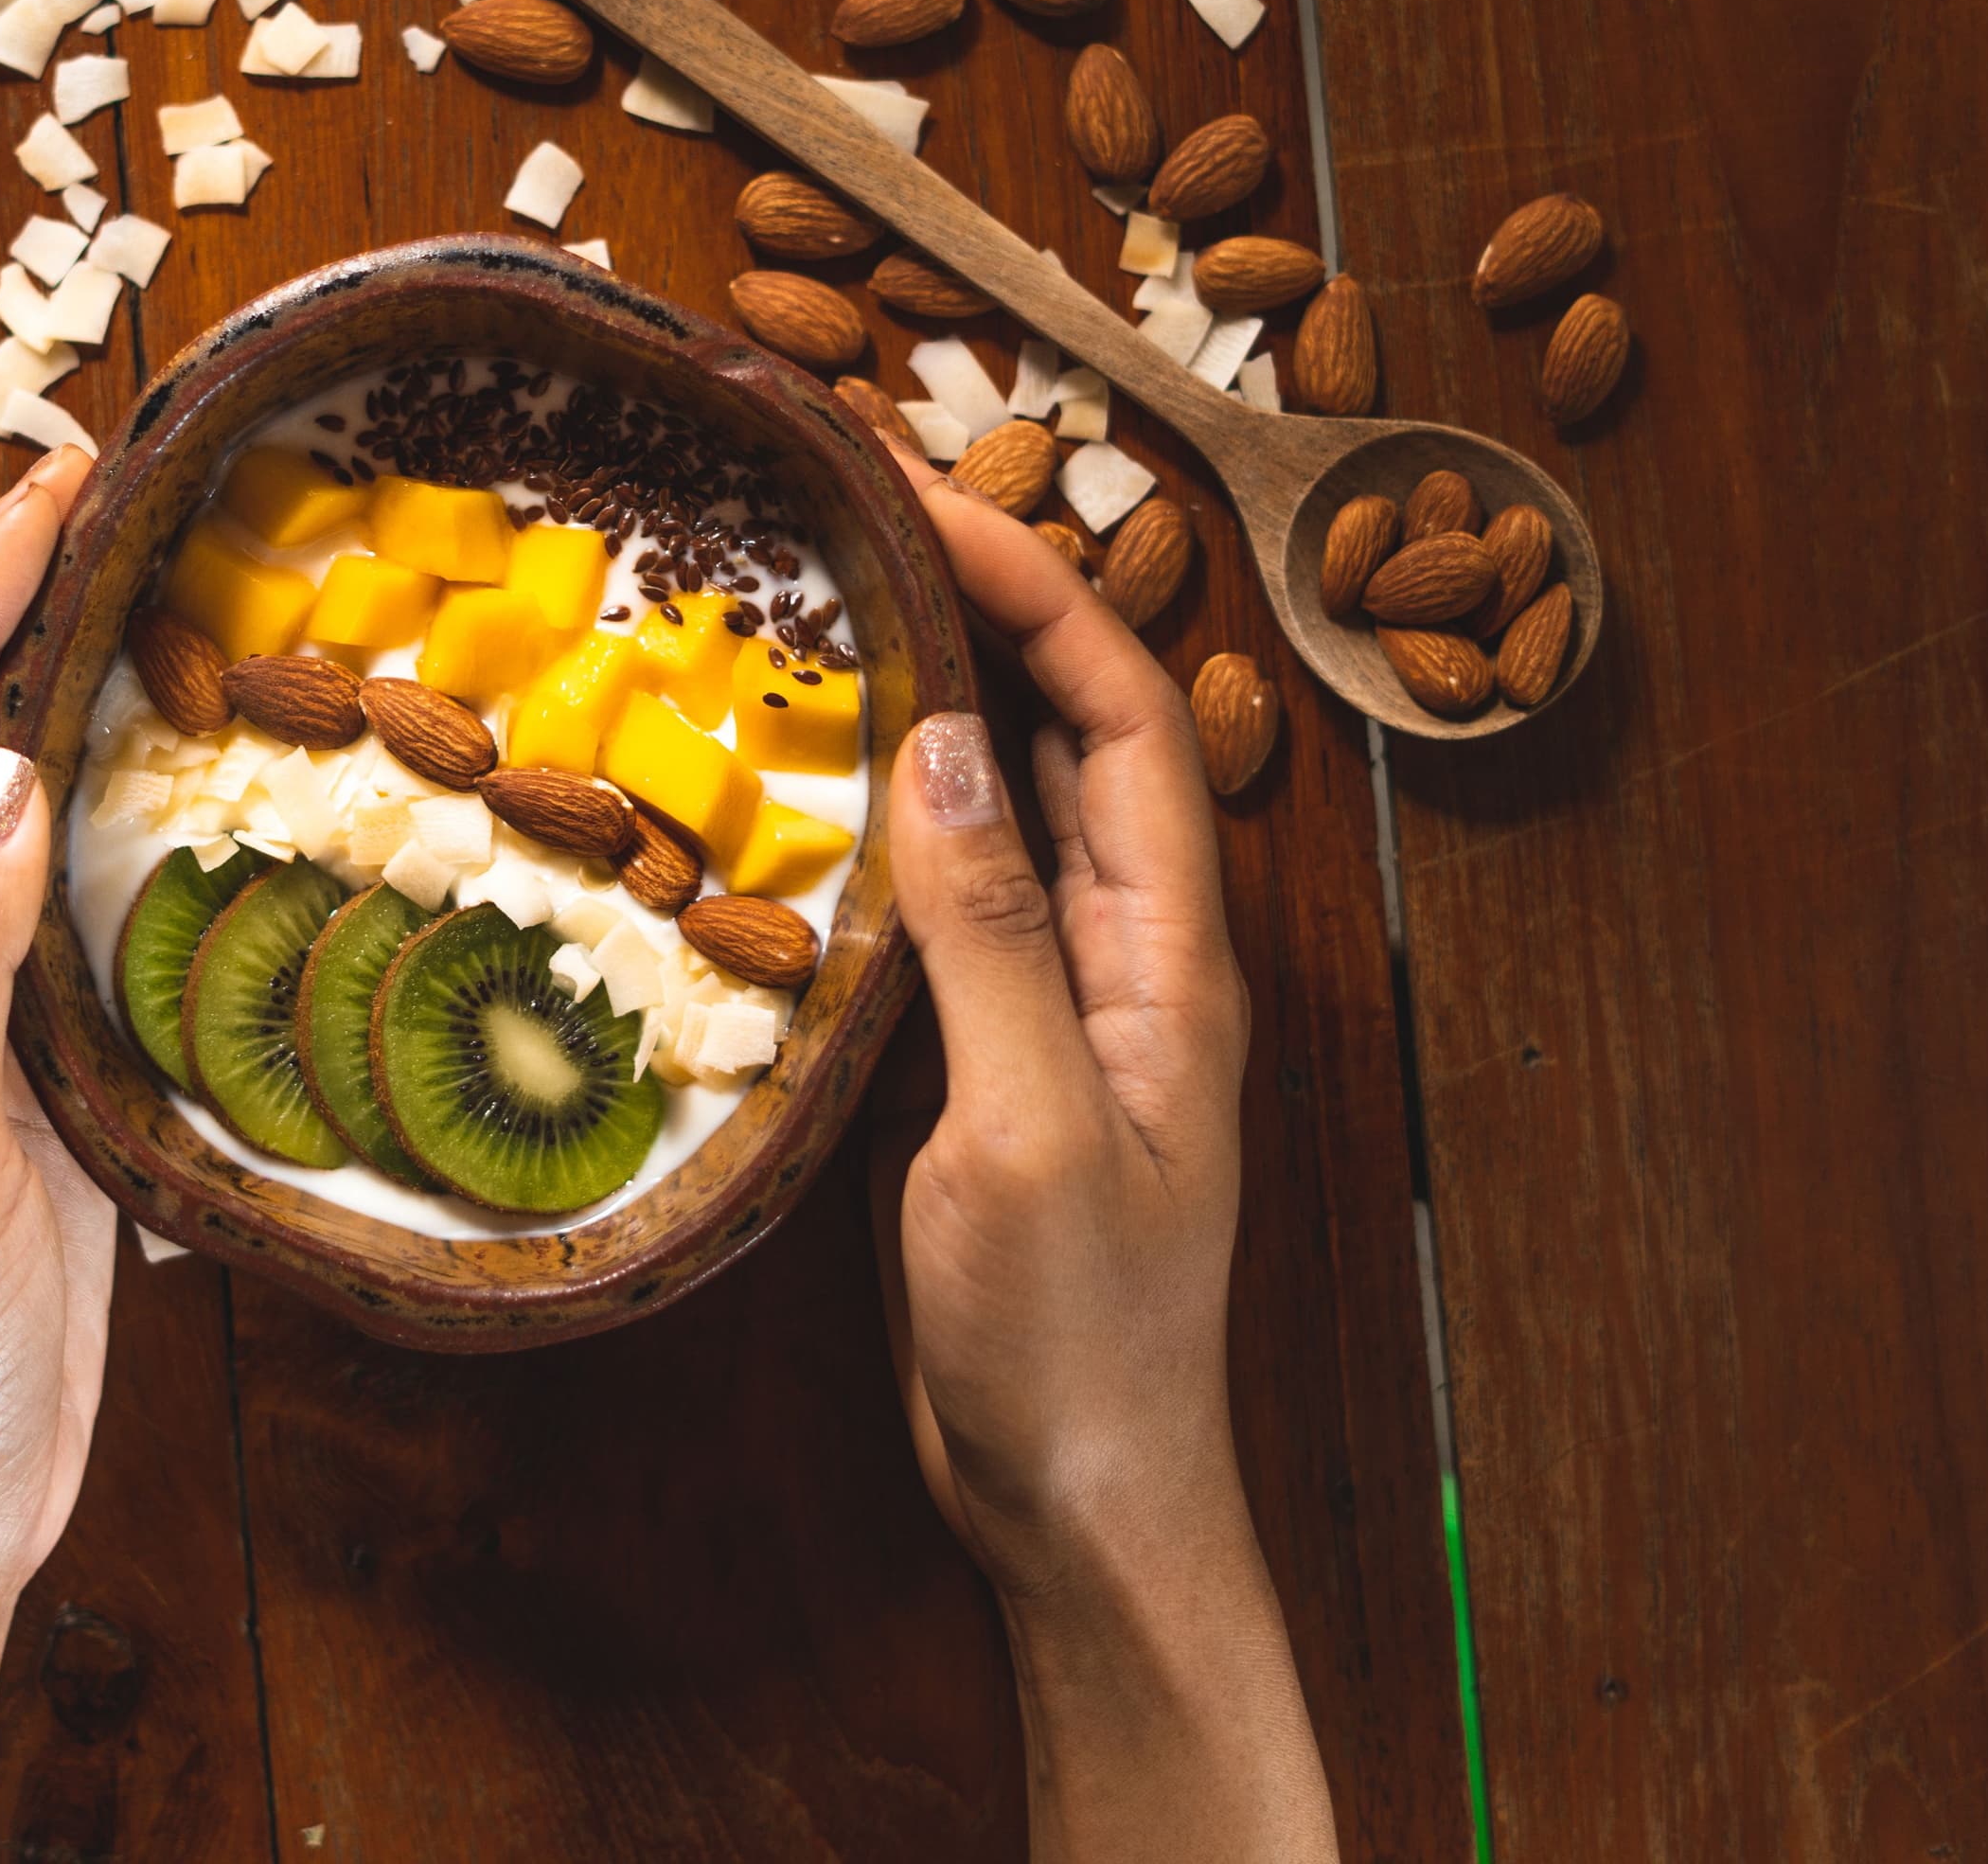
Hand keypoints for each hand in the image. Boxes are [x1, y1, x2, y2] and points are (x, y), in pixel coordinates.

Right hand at [864, 442, 1336, 1861]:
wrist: (1080, 1496)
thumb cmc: (1078, 1335)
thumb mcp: (1029, 1127)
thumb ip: (996, 935)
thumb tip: (947, 733)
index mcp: (1174, 950)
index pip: (1118, 708)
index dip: (1034, 582)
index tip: (920, 490)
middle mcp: (1132, 949)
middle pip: (1071, 726)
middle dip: (985, 601)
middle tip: (856, 508)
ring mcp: (1064, 1001)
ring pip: (1009, 799)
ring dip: (938, 692)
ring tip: (828, 601)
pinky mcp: (994, 1056)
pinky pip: (954, 893)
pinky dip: (893, 813)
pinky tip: (812, 789)